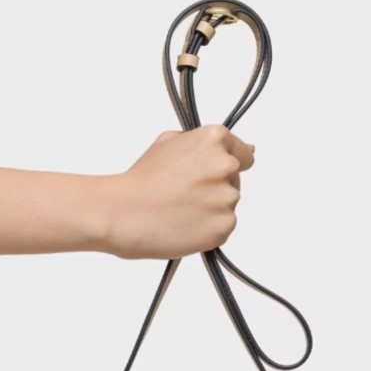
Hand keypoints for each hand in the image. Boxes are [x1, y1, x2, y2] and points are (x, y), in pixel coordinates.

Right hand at [101, 125, 254, 258]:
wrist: (122, 212)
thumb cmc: (141, 179)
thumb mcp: (168, 142)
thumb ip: (204, 144)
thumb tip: (248, 150)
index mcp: (214, 140)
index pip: (244, 154)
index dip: (225, 166)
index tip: (209, 175)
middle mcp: (225, 166)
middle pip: (233, 182)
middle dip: (214, 188)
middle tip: (182, 195)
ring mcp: (226, 198)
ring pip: (227, 206)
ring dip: (210, 210)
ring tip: (179, 211)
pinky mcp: (223, 227)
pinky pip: (222, 229)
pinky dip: (206, 230)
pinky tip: (183, 226)